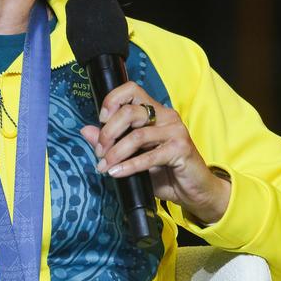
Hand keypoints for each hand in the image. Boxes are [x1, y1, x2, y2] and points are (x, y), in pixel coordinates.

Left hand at [79, 82, 230, 225]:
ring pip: (136, 135)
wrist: (194, 191)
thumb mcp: (133, 156)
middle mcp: (166, 116)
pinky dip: (129, 166)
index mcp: (155, 111)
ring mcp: (175, 131)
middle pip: (129, 111)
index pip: (131, 90)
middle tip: (99, 153)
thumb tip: (86, 131)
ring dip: (115, 153)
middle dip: (108, 133)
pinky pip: (149, 156)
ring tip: (105, 167)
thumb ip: (112, 142)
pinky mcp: (180, 149)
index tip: (100, 120)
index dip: (112, 100)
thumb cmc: (165, 172)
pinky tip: (117, 173)